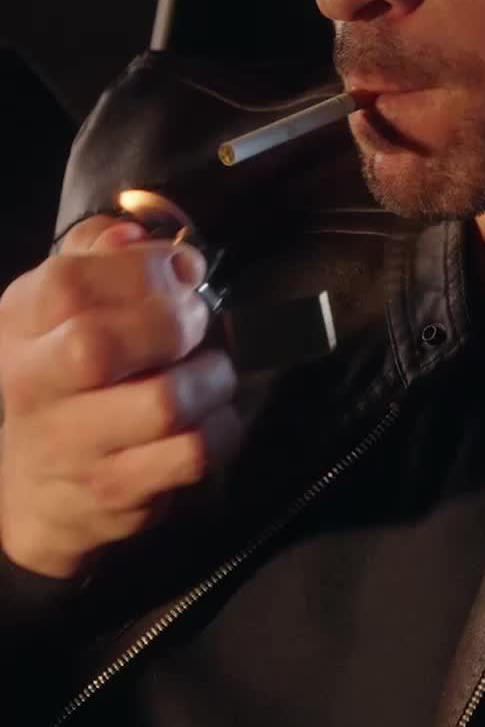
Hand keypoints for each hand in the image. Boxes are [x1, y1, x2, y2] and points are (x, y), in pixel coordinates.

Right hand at [0, 217, 241, 578]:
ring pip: (163, 403)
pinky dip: (222, 427)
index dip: (143, 269)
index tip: (184, 270)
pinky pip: (193, 453)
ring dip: (210, 377)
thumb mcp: (60, 310)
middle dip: (174, 322)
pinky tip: (212, 415)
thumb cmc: (65, 380)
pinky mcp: (119, 491)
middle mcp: (35, 386)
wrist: (37, 491)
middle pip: (101, 345)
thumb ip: (96, 256)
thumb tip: (134, 235)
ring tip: (209, 372)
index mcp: (20, 326)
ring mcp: (75, 446)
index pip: (70, 283)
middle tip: (197, 322)